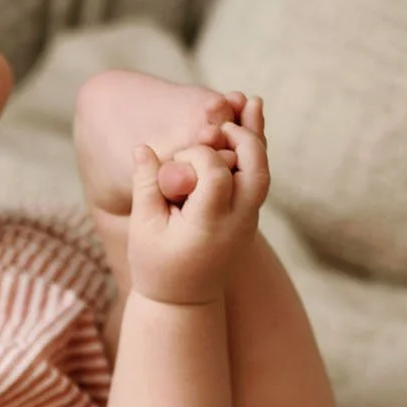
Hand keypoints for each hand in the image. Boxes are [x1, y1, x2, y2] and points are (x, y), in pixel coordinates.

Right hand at [128, 107, 268, 306]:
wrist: (182, 303)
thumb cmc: (156, 265)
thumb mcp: (144, 227)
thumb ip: (146, 186)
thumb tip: (143, 146)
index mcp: (208, 226)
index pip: (215, 172)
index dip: (197, 155)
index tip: (176, 163)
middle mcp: (237, 223)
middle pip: (255, 169)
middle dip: (242, 138)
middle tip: (219, 123)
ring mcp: (248, 223)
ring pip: (263, 173)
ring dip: (255, 139)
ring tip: (247, 104)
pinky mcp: (249, 219)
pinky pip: (258, 180)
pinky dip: (253, 152)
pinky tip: (244, 125)